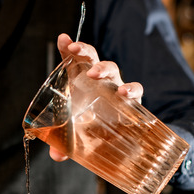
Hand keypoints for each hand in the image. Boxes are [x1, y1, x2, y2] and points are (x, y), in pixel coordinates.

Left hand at [48, 34, 144, 161]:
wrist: (120, 144)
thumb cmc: (93, 132)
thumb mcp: (77, 137)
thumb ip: (65, 144)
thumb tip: (57, 155)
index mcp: (82, 84)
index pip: (74, 62)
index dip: (69, 48)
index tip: (62, 39)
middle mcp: (99, 82)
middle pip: (93, 59)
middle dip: (85, 51)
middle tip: (75, 51)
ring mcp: (116, 89)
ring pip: (113, 69)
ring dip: (103, 68)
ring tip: (95, 74)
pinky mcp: (133, 101)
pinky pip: (136, 89)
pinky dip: (132, 89)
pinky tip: (125, 93)